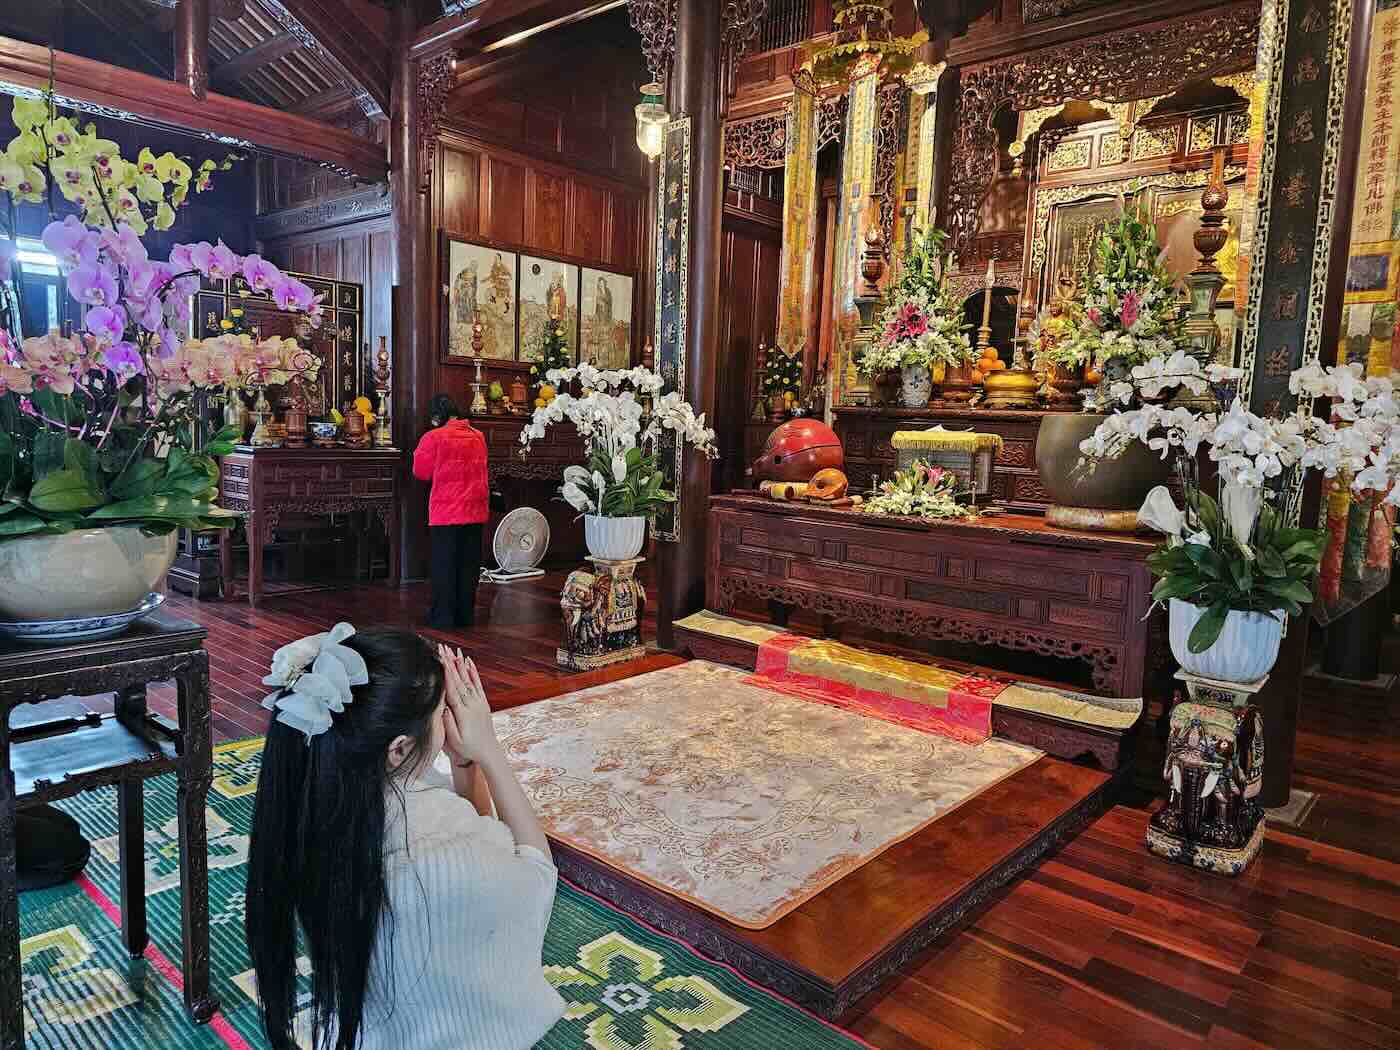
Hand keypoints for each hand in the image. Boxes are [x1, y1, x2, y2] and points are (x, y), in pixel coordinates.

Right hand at [438, 644, 500, 765]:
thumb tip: (444, 707)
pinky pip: (477, 684)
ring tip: (454, 650)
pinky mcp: (483, 702)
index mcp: (463, 713)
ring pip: (468, 679)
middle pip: (459, 680)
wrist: (488, 751)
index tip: (440, 660)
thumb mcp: (455, 741)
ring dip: (460, 664)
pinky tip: (468, 662)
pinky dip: (473, 672)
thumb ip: (449, 724)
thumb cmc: (468, 748)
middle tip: (443, 649)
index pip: (453, 689)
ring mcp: (479, 702)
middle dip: (450, 663)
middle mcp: (472, 704)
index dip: (446, 673)